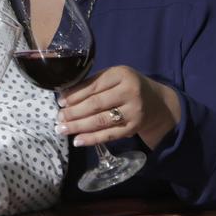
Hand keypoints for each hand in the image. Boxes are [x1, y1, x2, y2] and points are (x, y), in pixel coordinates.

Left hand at [56, 66, 181, 149]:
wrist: (157, 102)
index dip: (74, 95)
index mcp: (121, 74)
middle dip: (73, 112)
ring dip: (79, 126)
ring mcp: (133, 111)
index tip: (60, 102)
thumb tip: (64, 96)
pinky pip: (110, 135)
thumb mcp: (114, 77)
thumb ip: (93, 83)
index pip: (93, 86)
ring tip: (62, 129)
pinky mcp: (133, 128)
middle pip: (96, 104)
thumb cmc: (127, 86)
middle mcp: (129, 92)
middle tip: (58, 118)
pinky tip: (78, 141)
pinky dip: (92, 139)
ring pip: (101, 121)